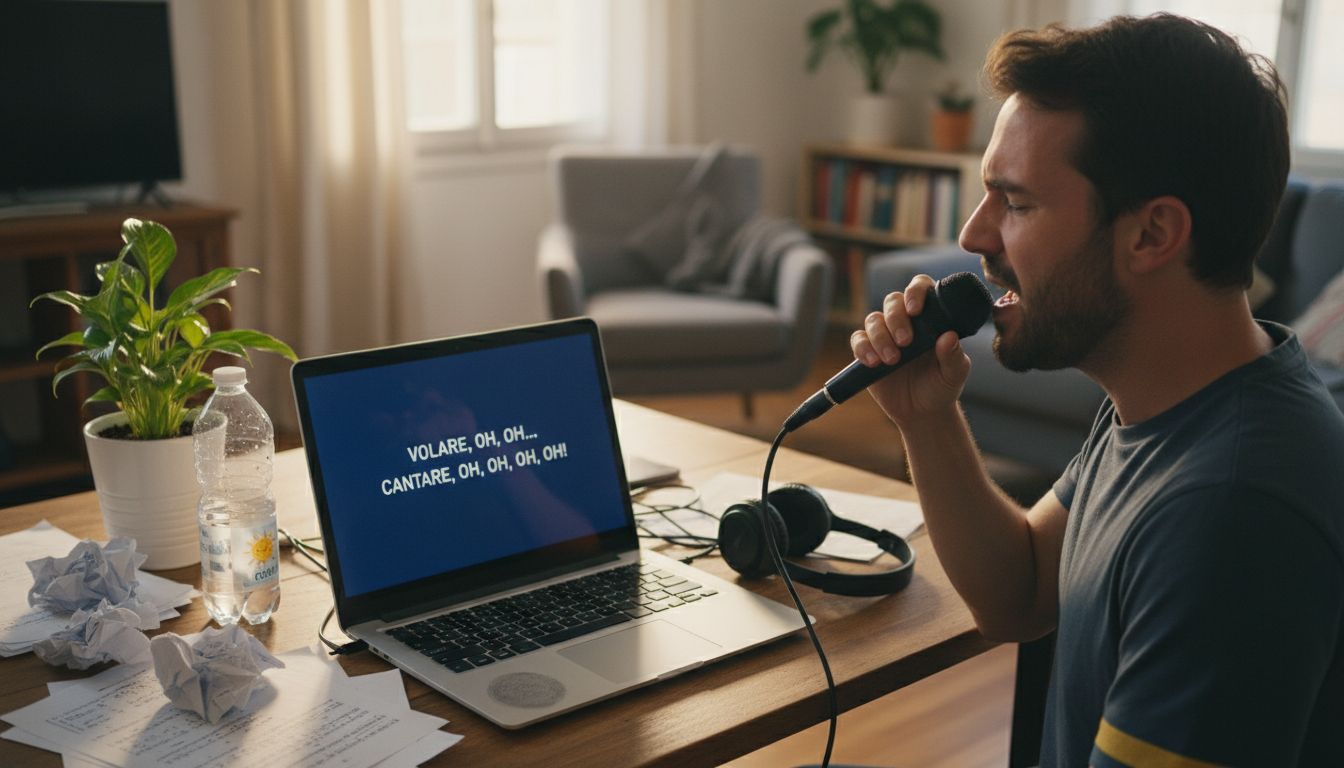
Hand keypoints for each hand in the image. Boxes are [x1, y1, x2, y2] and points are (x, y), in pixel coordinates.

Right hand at [851, 275, 972, 426]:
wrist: (921, 412)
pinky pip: (858, 339)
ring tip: (892, 360)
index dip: (916, 292)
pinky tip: (873, 363)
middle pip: (893, 301)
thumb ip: (953, 357)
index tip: (916, 310)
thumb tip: (949, 336)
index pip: (920, 288)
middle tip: (905, 342)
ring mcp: (885, 334)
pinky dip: (863, 348)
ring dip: (880, 337)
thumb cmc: (941, 387)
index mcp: (930, 318)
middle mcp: (906, 321)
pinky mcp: (867, 350)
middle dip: (896, 318)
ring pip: (873, 319)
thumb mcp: (953, 375)